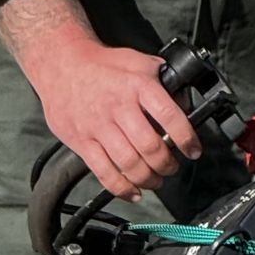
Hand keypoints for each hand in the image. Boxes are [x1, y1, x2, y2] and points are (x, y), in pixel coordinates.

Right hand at [0, 0, 203, 198]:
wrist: (62, 64)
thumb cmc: (102, 66)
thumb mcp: (139, 63)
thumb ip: (164, 82)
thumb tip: (185, 103)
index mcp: (138, 86)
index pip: (169, 116)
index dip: (186, 138)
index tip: (193, 150)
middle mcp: (118, 107)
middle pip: (150, 146)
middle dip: (167, 164)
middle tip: (172, 167)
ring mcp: (98, 126)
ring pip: (128, 163)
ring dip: (148, 178)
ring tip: (156, 179)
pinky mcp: (81, 141)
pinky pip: (103, 171)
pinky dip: (121, 187)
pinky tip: (133, 191)